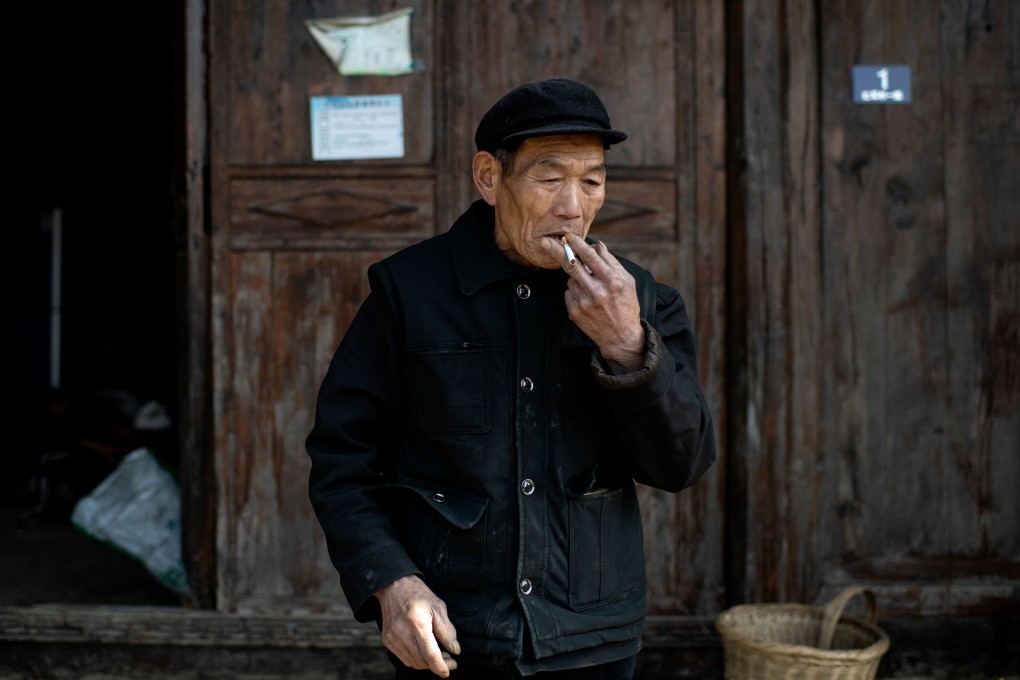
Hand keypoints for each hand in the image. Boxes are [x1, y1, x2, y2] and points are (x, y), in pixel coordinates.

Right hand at [375, 575, 460, 676]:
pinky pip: (404, 658)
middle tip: (449, 659)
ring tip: (438, 655)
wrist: (393, 586)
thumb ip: (447, 630)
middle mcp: (401, 631)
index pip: (429, 653)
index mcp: (416, 621)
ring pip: (413, 662)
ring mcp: (392, 637)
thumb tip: (455, 650)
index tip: (450, 669)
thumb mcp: (438, 607)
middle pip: (422, 660)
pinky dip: (417, 659)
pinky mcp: (387, 640)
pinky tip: (425, 652)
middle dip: (437, 664)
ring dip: (427, 663)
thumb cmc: (418, 594)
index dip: (441, 665)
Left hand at [546, 235, 644, 372]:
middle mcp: (597, 292)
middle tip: (549, 242)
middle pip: (572, 265)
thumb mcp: (628, 282)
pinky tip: (587, 299)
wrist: (620, 337)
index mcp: (612, 282)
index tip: (569, 236)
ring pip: (570, 279)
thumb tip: (597, 245)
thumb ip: (612, 262)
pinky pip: (569, 292)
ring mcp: (584, 303)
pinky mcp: (574, 312)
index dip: (578, 244)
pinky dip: (575, 291)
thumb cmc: (627, 306)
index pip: (590, 257)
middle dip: (559, 251)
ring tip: (590, 286)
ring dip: (576, 277)